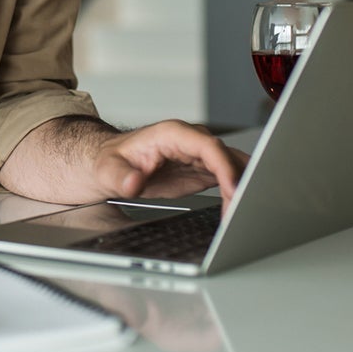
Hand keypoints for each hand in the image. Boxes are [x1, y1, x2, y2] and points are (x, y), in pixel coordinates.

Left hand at [92, 120, 247, 204]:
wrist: (113, 166)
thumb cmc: (113, 161)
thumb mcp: (109, 170)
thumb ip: (121, 176)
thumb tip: (133, 182)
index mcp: (173, 134)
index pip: (208, 146)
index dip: (225, 166)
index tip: (234, 188)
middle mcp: (192, 142)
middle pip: (227, 157)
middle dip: (240, 182)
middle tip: (243, 210)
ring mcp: (200, 156)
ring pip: (233, 168)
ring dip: (241, 190)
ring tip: (240, 217)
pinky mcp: (202, 171)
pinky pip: (227, 180)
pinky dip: (234, 196)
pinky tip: (233, 213)